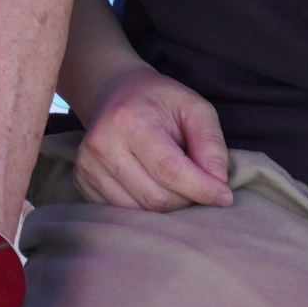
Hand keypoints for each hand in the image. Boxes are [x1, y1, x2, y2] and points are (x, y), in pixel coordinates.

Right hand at [73, 66, 231, 211]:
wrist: (113, 93)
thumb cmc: (158, 101)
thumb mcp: (194, 107)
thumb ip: (211, 142)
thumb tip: (218, 182)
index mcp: (129, 120)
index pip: (170, 170)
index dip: (202, 189)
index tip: (225, 196)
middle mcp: (102, 145)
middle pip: (155, 197)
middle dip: (186, 200)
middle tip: (200, 188)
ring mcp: (87, 166)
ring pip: (140, 211)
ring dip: (168, 207)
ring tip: (176, 185)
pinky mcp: (82, 182)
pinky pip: (123, 213)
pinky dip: (146, 209)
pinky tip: (153, 187)